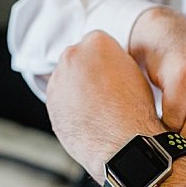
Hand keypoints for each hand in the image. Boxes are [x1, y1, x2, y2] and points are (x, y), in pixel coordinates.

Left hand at [46, 31, 164, 180]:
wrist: (123, 143)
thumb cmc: (135, 110)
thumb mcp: (135, 73)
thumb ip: (114, 62)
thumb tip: (103, 68)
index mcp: (96, 42)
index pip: (98, 43)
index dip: (110, 61)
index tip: (116, 75)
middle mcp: (72, 55)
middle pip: (79, 58)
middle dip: (89, 71)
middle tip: (107, 92)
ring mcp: (58, 79)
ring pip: (68, 78)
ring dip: (78, 88)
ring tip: (99, 108)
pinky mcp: (50, 101)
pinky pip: (61, 98)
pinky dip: (71, 105)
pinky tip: (89, 117)